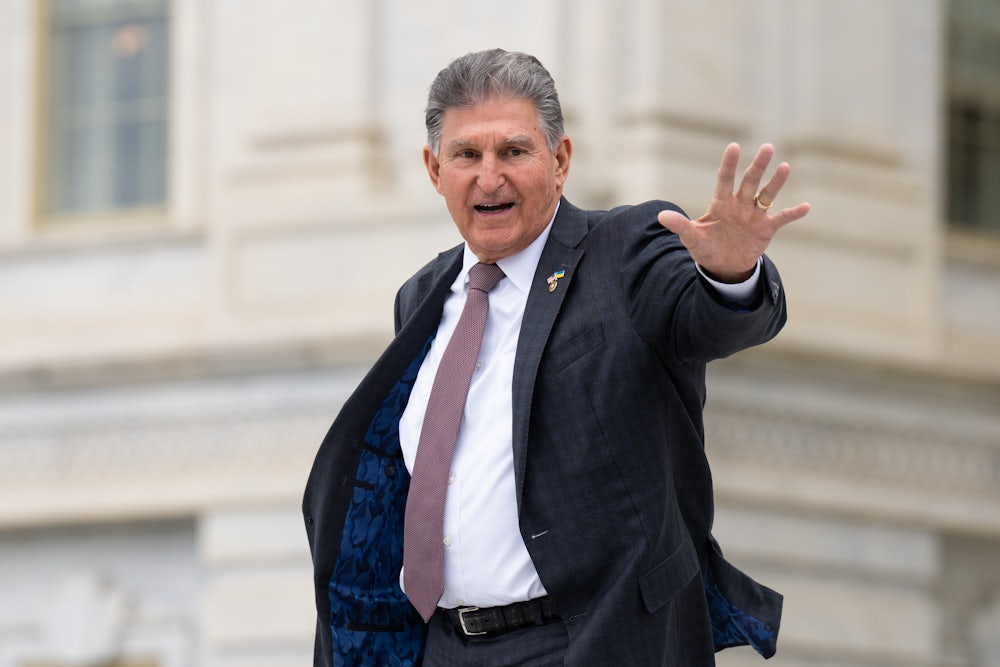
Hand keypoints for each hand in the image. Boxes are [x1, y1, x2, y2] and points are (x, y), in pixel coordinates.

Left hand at [657, 143, 810, 282]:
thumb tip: (661, 216)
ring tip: (785, 167)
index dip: (729, 164)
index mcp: (721, 203)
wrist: (723, 267)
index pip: (724, 179)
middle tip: (767, 147)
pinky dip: (793, 213)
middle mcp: (740, 204)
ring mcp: (754, 215)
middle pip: (750, 181)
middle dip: (758, 165)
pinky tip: (806, 206)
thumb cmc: (706, 248)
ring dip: (777, 182)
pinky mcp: (766, 228)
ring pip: (767, 194)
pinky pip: (782, 218)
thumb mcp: (692, 239)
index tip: (733, 147)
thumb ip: (680, 226)